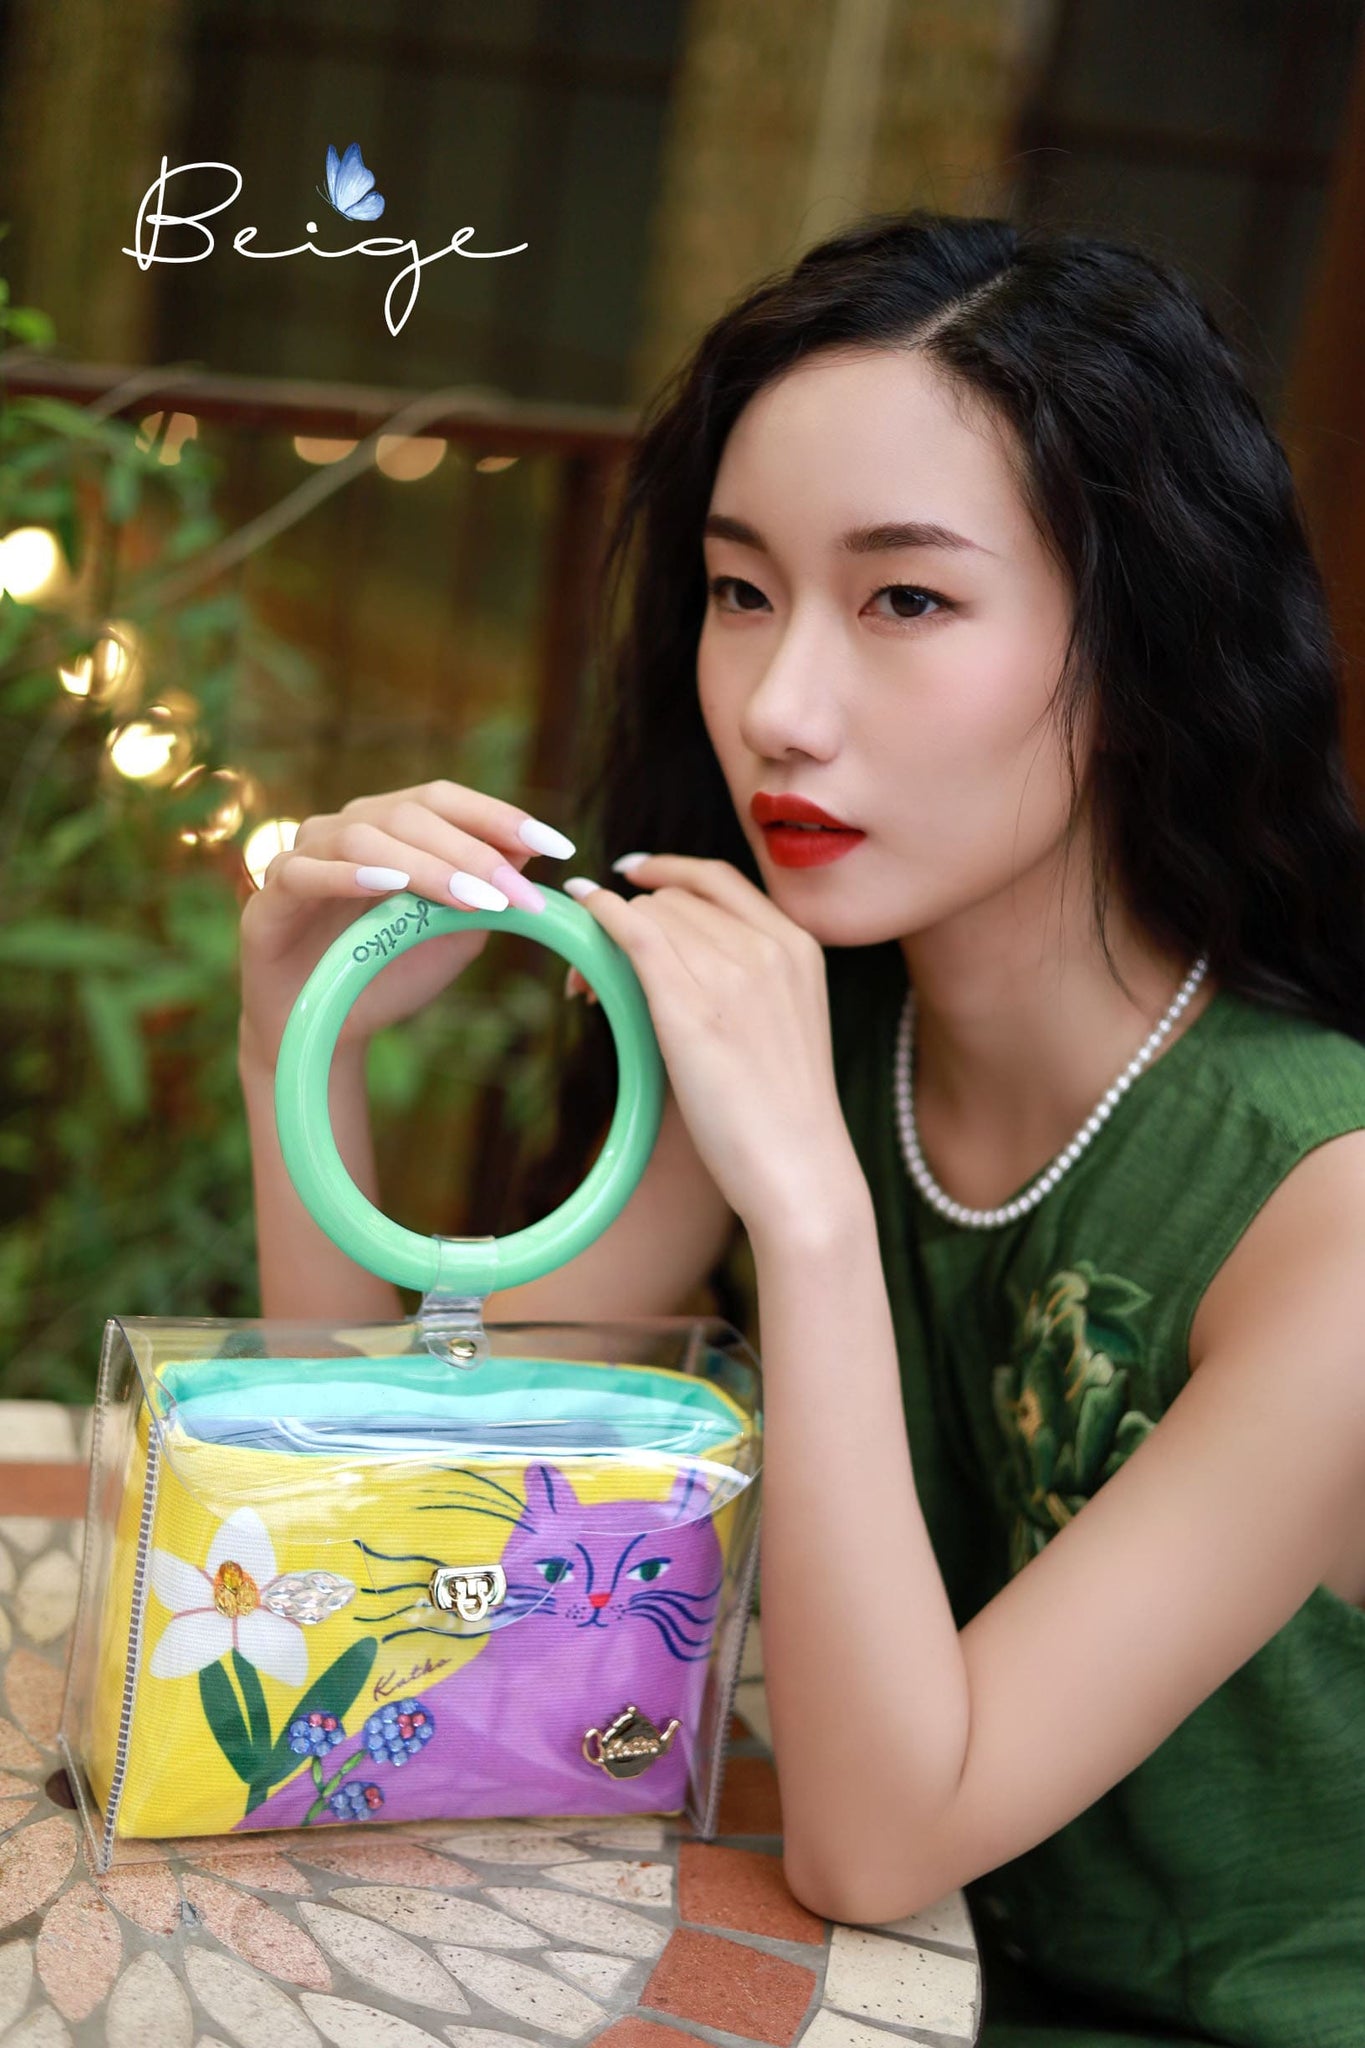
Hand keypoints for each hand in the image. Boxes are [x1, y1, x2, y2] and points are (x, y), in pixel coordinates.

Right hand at [238, 779, 574, 1071]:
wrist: (320, 1030)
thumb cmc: (385, 973)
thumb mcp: (450, 935)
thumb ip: (481, 895)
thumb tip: (528, 855)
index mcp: (390, 826)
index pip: (447, 801)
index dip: (502, 817)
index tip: (558, 847)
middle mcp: (345, 827)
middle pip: (413, 814)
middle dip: (475, 852)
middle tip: (520, 894)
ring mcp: (303, 856)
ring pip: (365, 835)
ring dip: (427, 866)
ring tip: (474, 899)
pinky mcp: (270, 897)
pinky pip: (307, 871)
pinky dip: (350, 873)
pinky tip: (389, 885)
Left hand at [562, 855, 863, 1233]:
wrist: (800, 1171)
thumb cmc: (781, 1114)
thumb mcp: (780, 1024)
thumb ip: (743, 978)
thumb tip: (664, 954)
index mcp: (799, 947)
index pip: (720, 881)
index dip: (669, 872)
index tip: (634, 875)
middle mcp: (770, 948)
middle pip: (675, 900)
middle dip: (629, 920)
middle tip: (594, 969)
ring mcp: (734, 974)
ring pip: (650, 917)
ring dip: (607, 939)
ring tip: (589, 989)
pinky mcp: (692, 1009)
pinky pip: (636, 934)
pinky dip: (602, 914)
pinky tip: (581, 909)